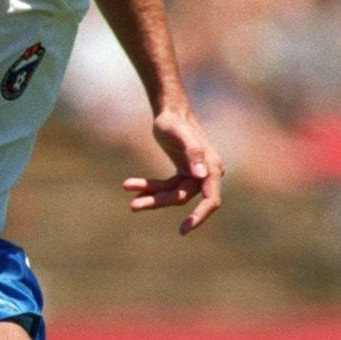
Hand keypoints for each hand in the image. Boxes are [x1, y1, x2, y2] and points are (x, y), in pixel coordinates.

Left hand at [122, 105, 223, 234]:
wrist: (169, 110)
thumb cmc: (174, 120)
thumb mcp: (180, 134)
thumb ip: (193, 152)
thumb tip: (203, 175)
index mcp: (211, 167)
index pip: (211, 200)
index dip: (199, 216)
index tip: (183, 230)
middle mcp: (206, 174)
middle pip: (182, 198)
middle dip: (159, 202)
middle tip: (133, 206)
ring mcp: (195, 175)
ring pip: (172, 194)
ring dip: (151, 196)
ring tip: (129, 196)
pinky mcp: (182, 173)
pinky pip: (166, 187)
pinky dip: (149, 187)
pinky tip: (131, 185)